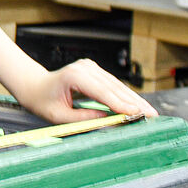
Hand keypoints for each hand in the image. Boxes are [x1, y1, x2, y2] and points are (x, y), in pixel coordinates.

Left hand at [13, 58, 157, 123]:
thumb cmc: (42, 101)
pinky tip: (138, 106)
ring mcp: (90, 67)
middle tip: (153, 116)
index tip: (137, 113)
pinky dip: (126, 96)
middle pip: (114, 87)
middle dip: (135, 103)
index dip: (121, 103)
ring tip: (150, 113)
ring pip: (117, 85)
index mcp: (74, 76)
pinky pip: (113, 85)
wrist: (34, 85)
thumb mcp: (58, 116)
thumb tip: (108, 121)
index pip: (102, 92)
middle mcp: (85, 68)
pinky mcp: (94, 70)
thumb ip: (83, 118)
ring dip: (134, 99)